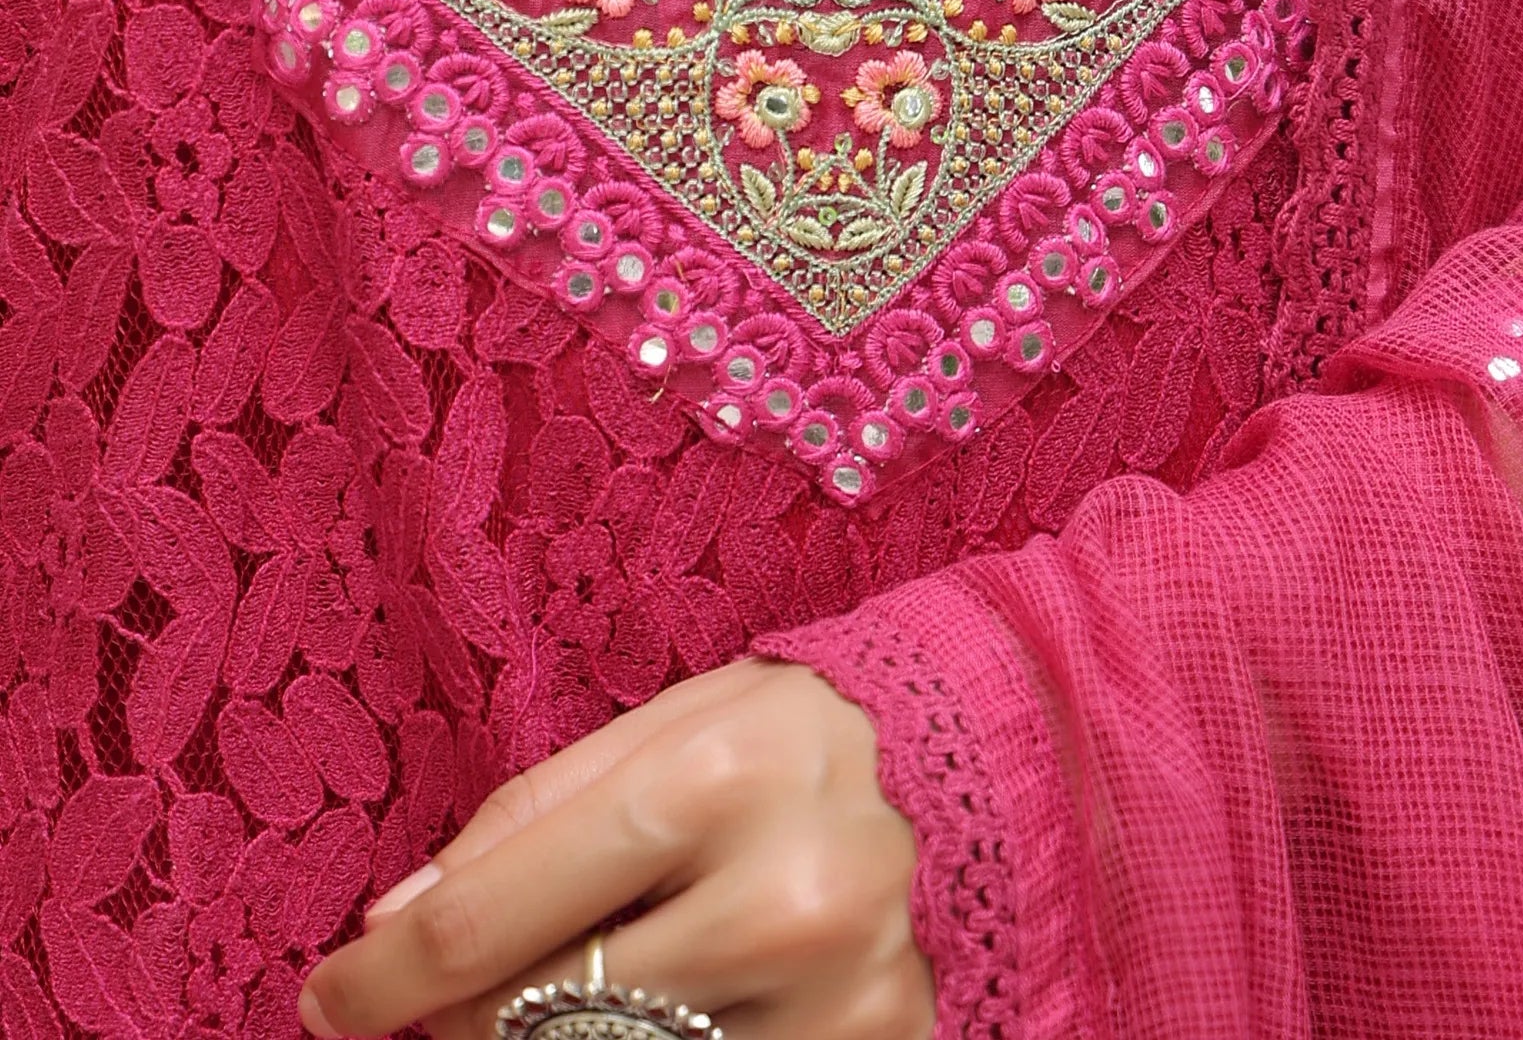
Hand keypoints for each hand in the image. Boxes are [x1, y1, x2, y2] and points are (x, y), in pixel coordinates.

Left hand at [297, 659, 932, 1039]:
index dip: (382, 980)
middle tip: (432, 1005)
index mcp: (717, 777)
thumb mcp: (671, 722)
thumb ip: (533, 811)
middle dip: (459, 1022)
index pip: (491, 923)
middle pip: (537, 1019)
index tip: (327, 1001)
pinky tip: (643, 1017)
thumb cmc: (795, 737)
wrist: (986, 765)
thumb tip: (393, 922)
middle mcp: (780, 898)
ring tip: (565, 990)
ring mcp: (834, 1000)